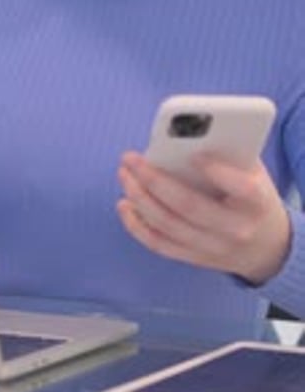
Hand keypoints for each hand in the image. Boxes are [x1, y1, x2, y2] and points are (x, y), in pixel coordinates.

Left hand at [117, 151, 290, 283]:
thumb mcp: (252, 172)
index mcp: (256, 202)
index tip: (193, 154)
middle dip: (155, 180)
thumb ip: (228, 153)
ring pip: (169, 225)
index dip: (217, 171)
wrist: (266, 246)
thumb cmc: (252, 196)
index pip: (240, 187)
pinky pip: (160, 245)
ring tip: (125, 174)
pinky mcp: (195, 258)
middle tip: (131, 158)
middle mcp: (235, 229)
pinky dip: (137, 225)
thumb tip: (187, 133)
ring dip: (140, 198)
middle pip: (190, 206)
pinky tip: (124, 204)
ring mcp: (214, 248)